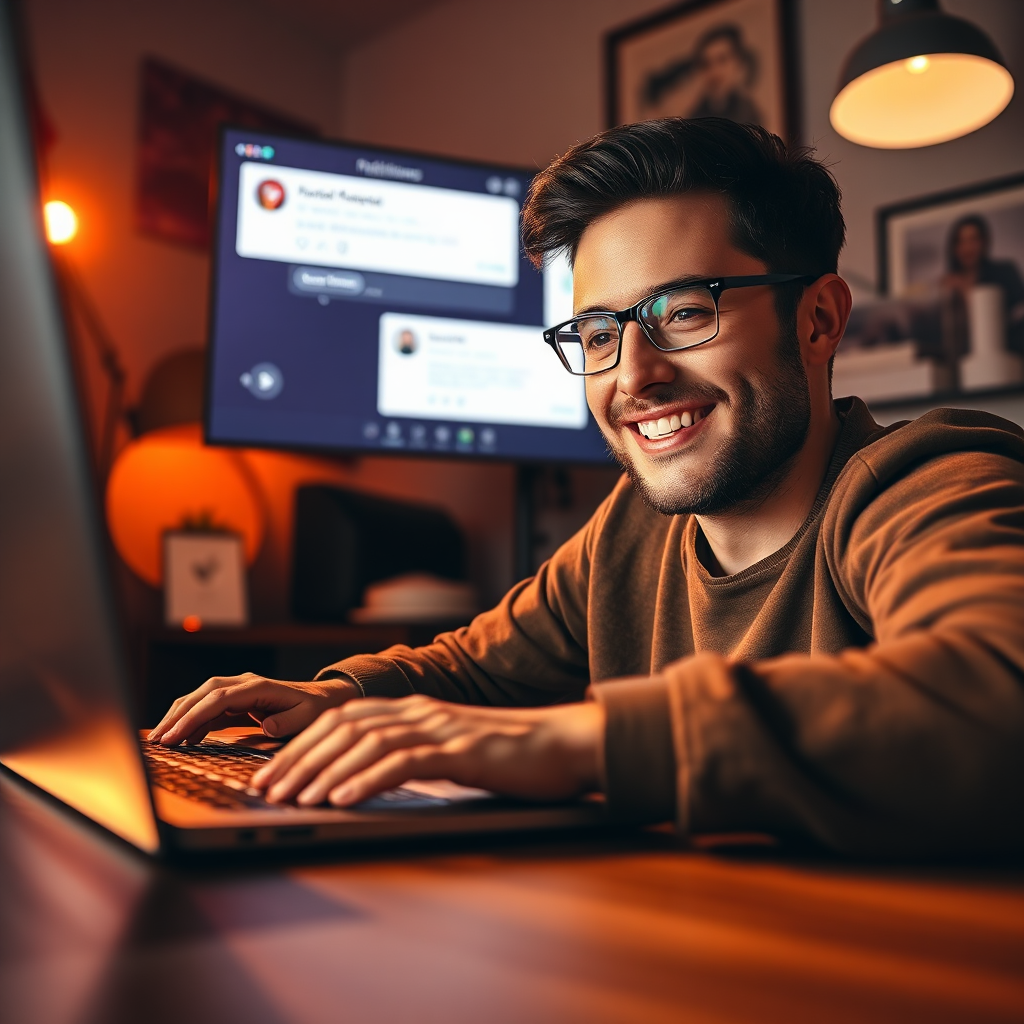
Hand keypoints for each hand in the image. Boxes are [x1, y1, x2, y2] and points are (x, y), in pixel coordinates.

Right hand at [147, 673, 360, 746]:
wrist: (323, 697)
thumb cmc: (316, 707)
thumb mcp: (308, 716)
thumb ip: (289, 721)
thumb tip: (268, 726)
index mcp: (259, 687)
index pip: (218, 698)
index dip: (195, 716)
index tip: (177, 735)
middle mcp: (244, 684)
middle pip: (202, 694)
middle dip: (178, 715)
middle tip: (158, 739)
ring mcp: (238, 690)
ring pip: (200, 698)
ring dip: (180, 716)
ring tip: (161, 740)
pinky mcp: (236, 701)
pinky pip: (208, 708)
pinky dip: (192, 721)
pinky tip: (182, 740)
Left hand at [250, 695, 605, 806]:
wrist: (565, 745)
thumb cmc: (510, 756)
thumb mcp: (451, 752)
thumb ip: (412, 756)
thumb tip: (364, 781)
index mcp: (414, 711)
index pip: (342, 722)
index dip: (301, 747)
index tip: (271, 775)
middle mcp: (421, 713)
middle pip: (344, 729)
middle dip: (299, 759)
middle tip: (267, 790)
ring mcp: (442, 728)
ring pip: (368, 744)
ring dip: (326, 772)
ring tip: (296, 800)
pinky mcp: (463, 751)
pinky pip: (406, 762)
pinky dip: (369, 780)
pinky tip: (344, 800)